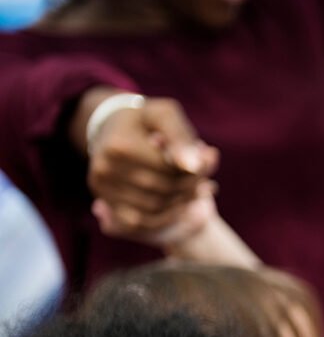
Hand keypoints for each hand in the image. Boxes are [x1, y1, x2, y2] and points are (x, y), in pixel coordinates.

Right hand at [86, 93, 219, 238]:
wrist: (111, 127)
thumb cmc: (145, 120)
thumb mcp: (165, 115)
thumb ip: (181, 137)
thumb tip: (194, 165)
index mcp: (121, 146)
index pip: (170, 169)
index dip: (196, 170)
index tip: (208, 162)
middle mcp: (105, 169)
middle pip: (163, 190)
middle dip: (191, 187)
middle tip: (206, 181)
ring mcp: (102, 188)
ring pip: (155, 209)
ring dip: (182, 203)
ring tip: (196, 192)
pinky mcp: (105, 201)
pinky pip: (140, 222)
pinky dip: (165, 217)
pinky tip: (180, 206)